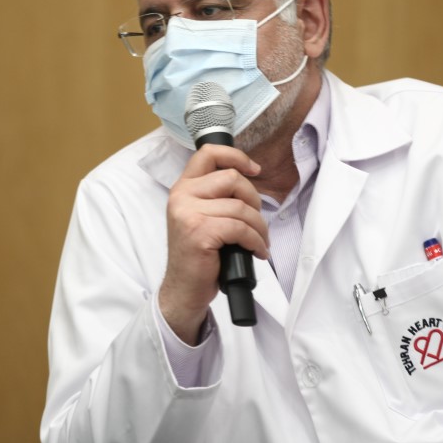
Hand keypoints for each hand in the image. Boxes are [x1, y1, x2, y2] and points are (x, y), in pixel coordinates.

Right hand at [159, 144, 268, 343]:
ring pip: (240, 207)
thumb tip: (248, 180)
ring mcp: (188, 213)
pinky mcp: (199, 232)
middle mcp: (182, 196)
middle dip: (254, 200)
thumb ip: (215, 196)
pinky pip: (240, 228)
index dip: (236, 156)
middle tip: (257, 221)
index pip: (208, 153)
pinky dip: (256, 241)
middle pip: (232, 179)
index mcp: (183, 188)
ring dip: (259, 227)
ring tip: (260, 241)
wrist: (184, 289)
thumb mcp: (201, 216)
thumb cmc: (199, 255)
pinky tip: (257, 251)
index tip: (254, 169)